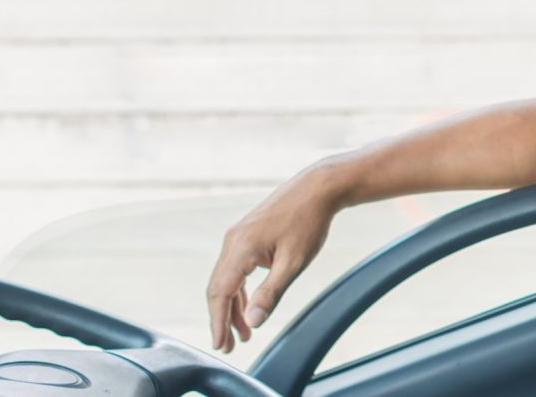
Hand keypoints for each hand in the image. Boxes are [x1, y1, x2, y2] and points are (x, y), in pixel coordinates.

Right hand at [205, 169, 342, 353]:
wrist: (317, 188)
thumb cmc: (308, 223)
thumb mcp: (293, 263)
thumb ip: (271, 294)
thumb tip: (253, 322)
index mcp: (240, 249)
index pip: (220, 293)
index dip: (218, 322)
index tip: (220, 344)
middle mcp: (232, 242)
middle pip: (219, 288)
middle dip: (223, 319)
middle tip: (230, 346)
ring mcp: (237, 237)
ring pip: (227, 279)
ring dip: (233, 306)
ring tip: (243, 333)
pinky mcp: (246, 236)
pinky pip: (236, 269)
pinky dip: (240, 290)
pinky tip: (249, 306)